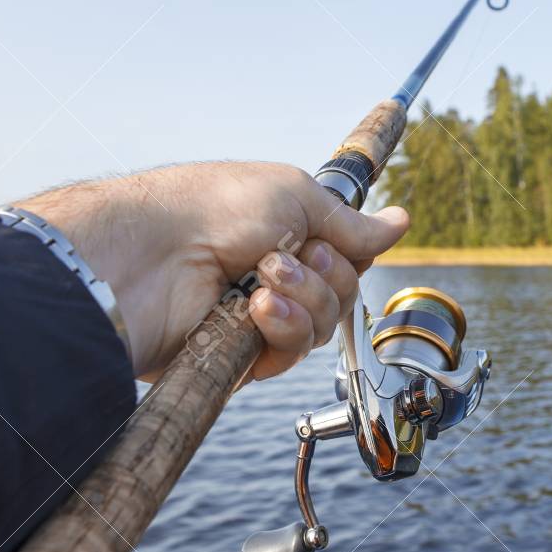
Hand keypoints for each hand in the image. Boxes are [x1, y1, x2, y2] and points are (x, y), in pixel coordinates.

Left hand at [13, 162, 408, 380]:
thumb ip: (351, 223)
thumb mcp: (295, 196)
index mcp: (285, 231)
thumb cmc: (213, 208)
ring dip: (304, 299)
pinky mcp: (242, 355)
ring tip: (263, 280)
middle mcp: (274, 274)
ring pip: (323, 325)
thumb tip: (400, 222)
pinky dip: (284, 328)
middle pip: (342, 292)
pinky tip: (256, 310)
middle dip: (327, 275)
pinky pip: (292, 353)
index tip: (334, 238)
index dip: (349, 250)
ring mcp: (258, 316)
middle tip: (291, 255)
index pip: (345, 254)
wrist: (152, 255)